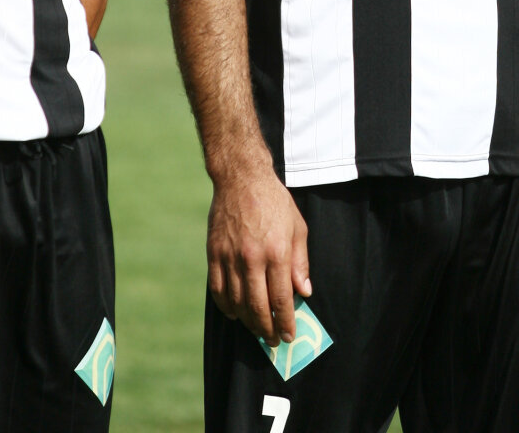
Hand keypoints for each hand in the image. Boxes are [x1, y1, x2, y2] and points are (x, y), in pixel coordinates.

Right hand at [207, 165, 310, 345]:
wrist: (241, 178)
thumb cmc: (274, 201)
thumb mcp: (298, 227)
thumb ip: (301, 262)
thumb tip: (304, 292)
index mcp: (277, 251)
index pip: (282, 298)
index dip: (285, 321)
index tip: (288, 335)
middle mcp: (252, 257)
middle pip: (258, 307)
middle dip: (266, 329)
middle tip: (272, 340)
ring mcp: (230, 256)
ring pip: (237, 302)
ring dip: (247, 322)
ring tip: (256, 329)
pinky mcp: (214, 253)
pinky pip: (218, 289)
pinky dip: (225, 306)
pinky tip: (234, 313)